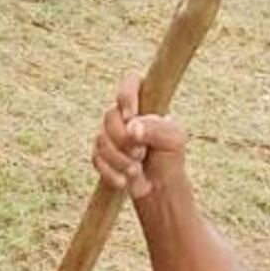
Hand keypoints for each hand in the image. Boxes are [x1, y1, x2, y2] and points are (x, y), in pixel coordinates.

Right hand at [92, 70, 186, 201]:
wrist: (160, 188)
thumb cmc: (170, 157)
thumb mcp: (174, 139)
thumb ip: (156, 128)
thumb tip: (131, 127)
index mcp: (144, 102)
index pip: (130, 82)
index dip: (126, 96)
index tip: (131, 117)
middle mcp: (124, 115)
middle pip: (109, 116)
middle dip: (123, 140)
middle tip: (141, 153)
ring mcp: (110, 134)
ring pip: (101, 140)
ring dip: (118, 159)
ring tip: (136, 171)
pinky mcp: (101, 154)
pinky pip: (96, 159)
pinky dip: (110, 173)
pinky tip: (123, 182)